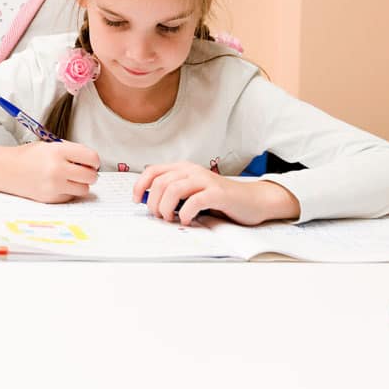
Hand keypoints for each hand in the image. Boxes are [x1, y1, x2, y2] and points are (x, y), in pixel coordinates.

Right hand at [2, 141, 100, 202]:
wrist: (6, 169)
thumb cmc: (28, 156)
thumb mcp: (49, 146)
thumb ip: (71, 152)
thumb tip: (92, 163)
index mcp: (58, 151)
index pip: (92, 158)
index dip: (94, 161)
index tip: (91, 162)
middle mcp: (57, 169)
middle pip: (91, 176)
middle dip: (90, 174)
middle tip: (83, 171)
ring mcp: (54, 185)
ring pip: (84, 189)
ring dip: (80, 184)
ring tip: (70, 178)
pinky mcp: (51, 198)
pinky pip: (71, 197)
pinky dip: (68, 192)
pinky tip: (57, 185)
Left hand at [132, 162, 300, 225]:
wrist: (252, 200)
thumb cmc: (220, 199)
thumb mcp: (192, 192)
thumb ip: (174, 193)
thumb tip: (150, 203)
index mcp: (183, 168)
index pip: (153, 171)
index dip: (139, 185)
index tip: (136, 201)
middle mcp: (192, 170)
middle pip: (160, 183)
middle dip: (153, 202)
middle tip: (158, 216)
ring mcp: (205, 180)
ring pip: (173, 189)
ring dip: (166, 207)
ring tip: (169, 219)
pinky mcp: (218, 193)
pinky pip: (194, 201)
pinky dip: (186, 213)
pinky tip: (187, 220)